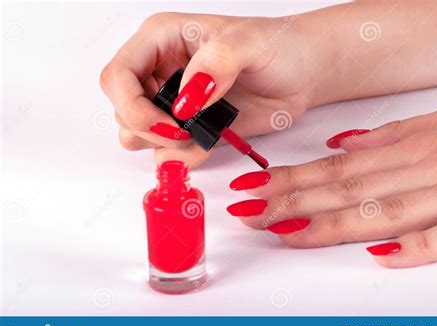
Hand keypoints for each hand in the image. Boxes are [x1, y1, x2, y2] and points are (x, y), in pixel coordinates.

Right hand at [100, 13, 316, 166]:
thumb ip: (217, 63)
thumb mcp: (250, 42)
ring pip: (139, 135)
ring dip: (165, 146)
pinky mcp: (191, 128)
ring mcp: (174, 103)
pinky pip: (169, 152)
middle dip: (150, 129)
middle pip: (123, 111)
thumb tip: (185, 100)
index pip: (117, 76)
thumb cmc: (277, 45)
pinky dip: (182, 158)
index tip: (170, 123)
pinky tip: (209, 145)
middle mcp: (161, 72)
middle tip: (187, 131)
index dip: (132, 105)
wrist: (302, 73)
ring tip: (199, 136)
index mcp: (161, 40)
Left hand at [227, 103, 436, 267]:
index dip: (289, 178)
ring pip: (382, 210)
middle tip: (247, 211)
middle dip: (291, 202)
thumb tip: (339, 144)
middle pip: (344, 189)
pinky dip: (418, 246)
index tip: (252, 187)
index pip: (333, 167)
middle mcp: (423, 168)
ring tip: (283, 232)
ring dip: (329, 224)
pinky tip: (381, 256)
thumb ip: (388, 135)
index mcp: (408, 148)